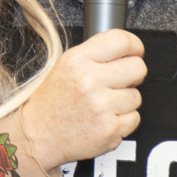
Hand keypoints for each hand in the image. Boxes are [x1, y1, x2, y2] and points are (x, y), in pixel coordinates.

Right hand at [13, 29, 145, 169]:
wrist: (38, 136)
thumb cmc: (53, 101)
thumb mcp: (66, 66)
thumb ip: (95, 55)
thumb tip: (129, 51)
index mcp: (77, 60)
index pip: (121, 41)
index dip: (134, 46)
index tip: (135, 52)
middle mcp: (89, 81)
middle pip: (138, 68)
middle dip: (133, 76)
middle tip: (118, 83)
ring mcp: (101, 106)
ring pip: (136, 96)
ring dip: (125, 102)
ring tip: (103, 106)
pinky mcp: (109, 129)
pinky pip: (135, 118)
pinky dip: (123, 121)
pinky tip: (104, 120)